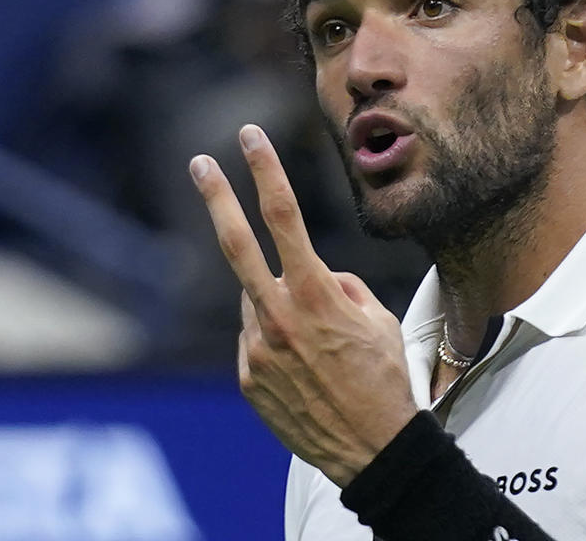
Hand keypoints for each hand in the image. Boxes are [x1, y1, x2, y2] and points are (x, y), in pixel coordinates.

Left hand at [189, 124, 417, 486]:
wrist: (371, 447)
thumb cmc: (385, 380)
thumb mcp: (381, 320)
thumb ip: (343, 287)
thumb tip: (319, 275)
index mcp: (316, 295)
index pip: (285, 217)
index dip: (266, 172)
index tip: (250, 138)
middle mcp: (279, 317)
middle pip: (237, 245)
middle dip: (217, 198)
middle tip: (199, 163)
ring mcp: (257, 349)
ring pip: (257, 301)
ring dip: (277, 303)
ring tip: (316, 343)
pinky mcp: (248, 378)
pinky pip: (257, 340)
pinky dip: (276, 339)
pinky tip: (305, 367)